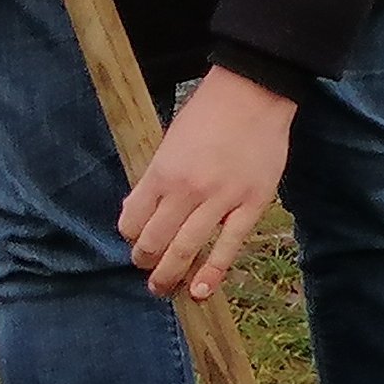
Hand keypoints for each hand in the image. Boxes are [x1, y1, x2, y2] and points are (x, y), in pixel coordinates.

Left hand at [120, 68, 293, 299]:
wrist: (253, 94)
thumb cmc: (208, 114)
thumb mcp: (170, 143)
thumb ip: (155, 179)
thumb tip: (136, 213)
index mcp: (162, 172)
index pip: (132, 220)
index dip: (130, 236)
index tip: (136, 240)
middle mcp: (187, 190)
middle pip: (155, 241)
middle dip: (145, 261)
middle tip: (146, 269)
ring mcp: (221, 199)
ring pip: (186, 249)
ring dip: (169, 274)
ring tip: (162, 286)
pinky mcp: (251, 204)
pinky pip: (228, 247)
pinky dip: (212, 273)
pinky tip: (200, 290)